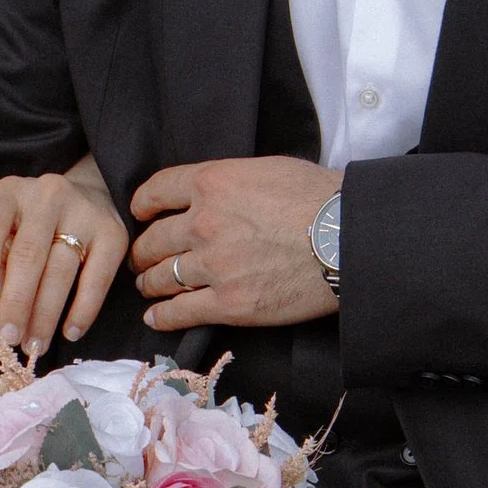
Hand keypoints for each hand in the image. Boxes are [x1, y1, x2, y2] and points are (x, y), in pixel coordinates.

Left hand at [0, 156, 129, 356]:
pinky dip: (83, 310)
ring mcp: (84, 212)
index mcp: (10, 193)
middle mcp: (47, 196)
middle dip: (17, 302)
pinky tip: (70, 332)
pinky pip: (97, 279)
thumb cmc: (35, 225)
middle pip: (28, 254)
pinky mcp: (113, 233)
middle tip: (9, 336)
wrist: (92, 195)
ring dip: (46, 315)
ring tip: (35, 344)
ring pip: (60, 270)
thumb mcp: (8, 230)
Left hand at [130, 155, 337, 333]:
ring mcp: (213, 266)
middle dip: (143, 251)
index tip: (141, 214)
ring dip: (149, 283)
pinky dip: (162, 316)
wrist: (347, 238)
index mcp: (211, 183)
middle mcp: (203, 223)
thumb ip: (229, 182)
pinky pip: (181, 312)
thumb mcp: (266, 169)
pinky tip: (154, 318)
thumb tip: (213, 193)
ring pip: (162, 277)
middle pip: (153, 240)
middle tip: (141, 258)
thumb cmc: (317, 198)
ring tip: (147, 286)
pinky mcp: (229, 303)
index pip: (156, 192)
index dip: (142, 205)